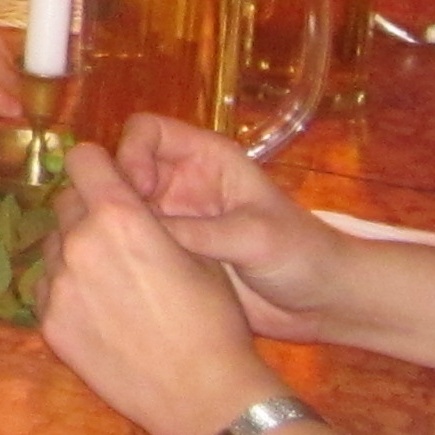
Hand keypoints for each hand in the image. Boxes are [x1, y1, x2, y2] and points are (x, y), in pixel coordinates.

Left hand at [34, 138, 277, 434]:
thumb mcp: (195, 254)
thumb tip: (128, 201)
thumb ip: (152, 220)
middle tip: (117, 239)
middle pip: (66, 204)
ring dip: (75, 252)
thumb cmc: (212, 320)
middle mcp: (79, 243)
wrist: (201, 395)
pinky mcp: (50, 324)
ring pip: (54, 247)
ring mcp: (58, 286)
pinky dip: (67, 292)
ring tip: (112, 283)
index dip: (97, 166)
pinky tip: (100, 314)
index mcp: (118, 216)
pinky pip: (48, 290)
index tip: (109, 180)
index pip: (82, 160)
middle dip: (89, 212)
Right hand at [105, 112, 360, 338]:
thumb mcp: (255, 237)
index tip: (136, 190)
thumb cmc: (301, 254)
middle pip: (124, 168)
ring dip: (111, 225)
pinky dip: (120, 254)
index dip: (131, 151)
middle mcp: (182, 184)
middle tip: (113, 228)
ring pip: (122, 209)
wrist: (323, 304)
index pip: (147, 131)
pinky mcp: (172, 256)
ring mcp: (175, 221)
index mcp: (206, 159)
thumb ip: (201, 233)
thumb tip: (140, 232)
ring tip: (113, 254)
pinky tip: (118, 275)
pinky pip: (134, 245)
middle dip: (111, 192)